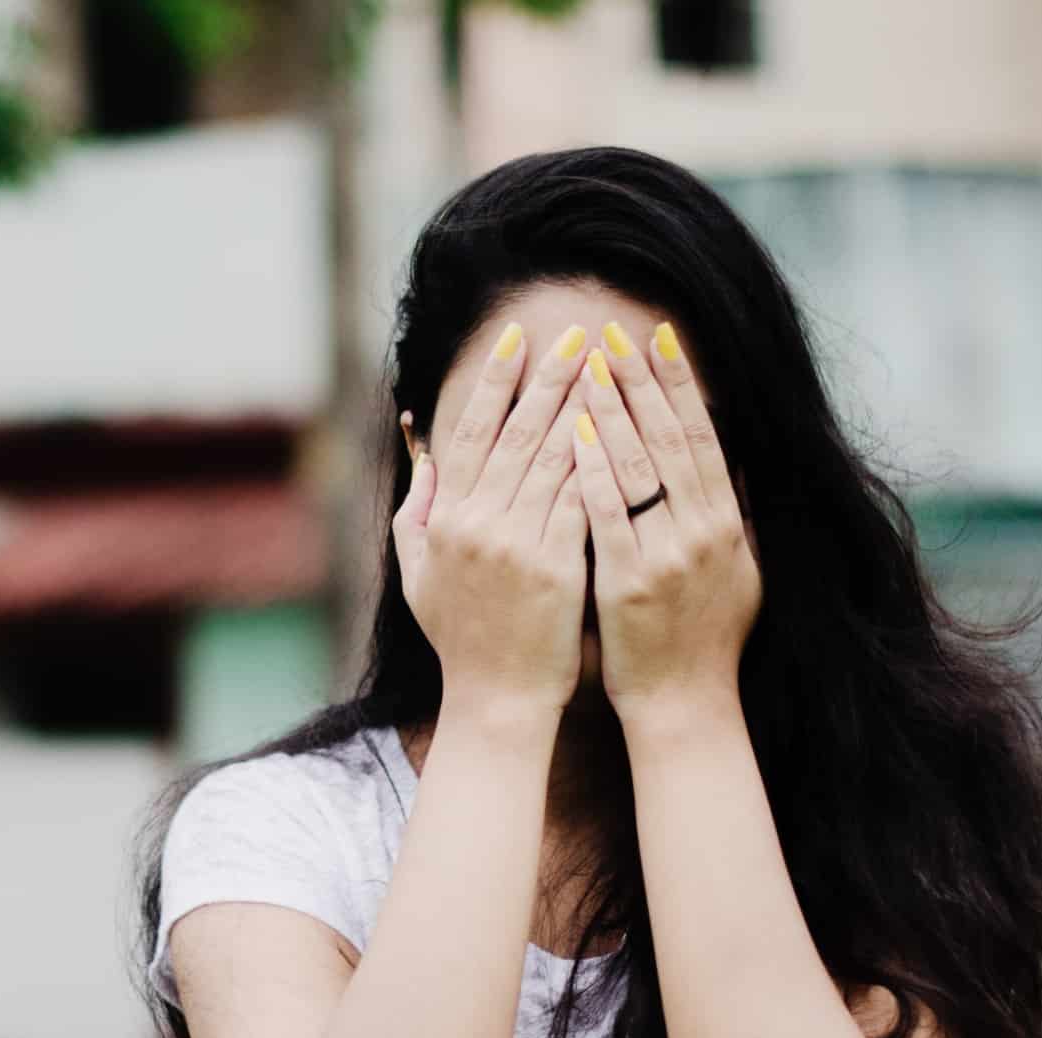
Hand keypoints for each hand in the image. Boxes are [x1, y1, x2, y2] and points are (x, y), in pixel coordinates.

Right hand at [393, 321, 592, 715]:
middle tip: (577, 332)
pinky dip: (601, 460)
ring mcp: (519, 545)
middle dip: (549, 377)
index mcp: (447, 520)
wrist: (496, 701)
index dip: (495, 382)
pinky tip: (623, 427)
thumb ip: (418, 513)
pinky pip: (583, 500)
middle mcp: (479, 525)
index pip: (472, 433)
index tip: (517, 339)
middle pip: (518, 433)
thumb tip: (423, 458)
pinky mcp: (558, 568)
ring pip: (555, 457)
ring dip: (583, 405)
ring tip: (606, 365)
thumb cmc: (460, 639)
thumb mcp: (419, 574)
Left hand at [570, 321, 761, 721]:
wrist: (686, 704)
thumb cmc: (706, 639)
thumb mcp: (740, 571)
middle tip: (613, 333)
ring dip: (612, 411)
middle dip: (640, 381)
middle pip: (670, 440)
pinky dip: (592, 470)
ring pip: (639, 467)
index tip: (659, 337)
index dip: (680, 384)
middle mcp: (704, 532)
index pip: (702, 436)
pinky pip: (607, 515)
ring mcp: (668, 556)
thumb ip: (733, 512)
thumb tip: (733, 456)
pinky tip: (574, 433)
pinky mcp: (630, 582)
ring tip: (586, 365)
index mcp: (727, 524)